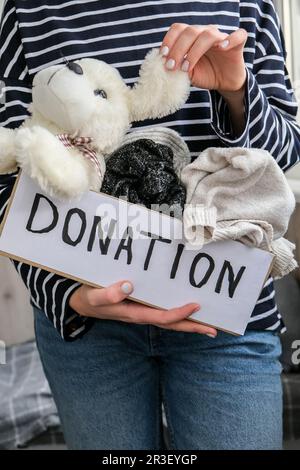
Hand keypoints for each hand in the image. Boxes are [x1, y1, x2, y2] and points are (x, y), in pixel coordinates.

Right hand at [69, 281, 216, 336]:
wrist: (81, 303)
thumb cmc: (89, 298)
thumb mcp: (94, 296)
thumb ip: (108, 293)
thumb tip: (128, 286)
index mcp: (132, 313)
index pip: (161, 317)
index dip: (179, 313)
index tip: (196, 305)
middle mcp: (141, 315)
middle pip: (171, 324)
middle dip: (191, 327)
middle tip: (214, 330)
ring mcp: (142, 312)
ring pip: (169, 320)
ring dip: (188, 322)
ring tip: (207, 325)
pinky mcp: (141, 307)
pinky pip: (163, 312)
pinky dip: (177, 313)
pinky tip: (186, 309)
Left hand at [160, 23, 247, 93]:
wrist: (224, 83)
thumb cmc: (205, 74)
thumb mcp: (188, 73)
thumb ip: (178, 67)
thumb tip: (164, 64)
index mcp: (192, 37)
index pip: (178, 29)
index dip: (169, 40)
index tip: (162, 55)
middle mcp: (205, 33)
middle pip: (190, 31)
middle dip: (178, 49)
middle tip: (171, 66)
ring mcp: (221, 37)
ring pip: (208, 35)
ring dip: (194, 51)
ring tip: (186, 67)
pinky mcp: (237, 44)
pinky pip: (238, 36)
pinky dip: (230, 39)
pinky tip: (222, 47)